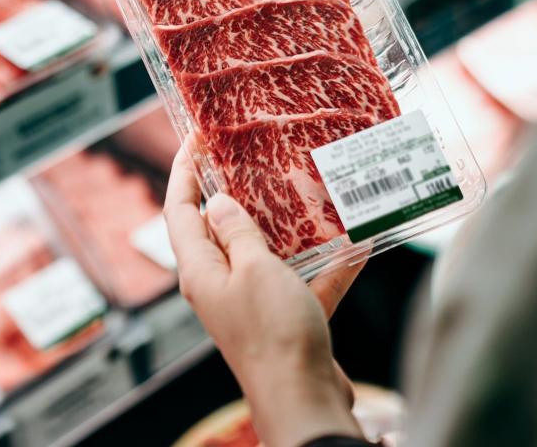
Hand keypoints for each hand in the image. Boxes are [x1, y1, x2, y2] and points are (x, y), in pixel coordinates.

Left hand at [164, 141, 367, 446]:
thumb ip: (237, 233)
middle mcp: (219, 285)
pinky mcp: (285, 320)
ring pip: (265, 254)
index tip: (195, 138)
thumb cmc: (273, 333)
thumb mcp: (253, 269)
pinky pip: (304, 283)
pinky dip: (328, 267)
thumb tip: (216, 202)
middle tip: (252, 156)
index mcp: (199, 271)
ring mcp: (252, 304)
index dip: (183, 171)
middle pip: (219, 229)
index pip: (179, 210)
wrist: (304, 398)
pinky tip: (357, 245)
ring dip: (286, 227)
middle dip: (235, 193)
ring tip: (306, 190)